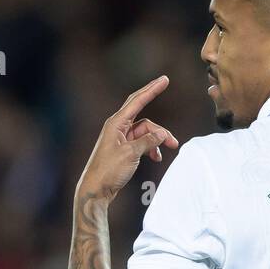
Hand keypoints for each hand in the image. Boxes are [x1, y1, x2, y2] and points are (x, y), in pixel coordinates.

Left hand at [76, 75, 180, 201]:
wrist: (96, 189)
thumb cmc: (109, 170)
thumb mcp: (131, 153)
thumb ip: (148, 141)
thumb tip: (161, 134)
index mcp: (116, 123)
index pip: (137, 100)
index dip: (152, 89)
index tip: (165, 80)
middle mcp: (118, 127)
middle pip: (145, 120)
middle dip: (160, 129)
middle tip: (173, 140)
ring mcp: (121, 138)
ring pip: (145, 134)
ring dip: (157, 142)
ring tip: (165, 155)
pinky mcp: (123, 149)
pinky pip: (142, 143)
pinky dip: (150, 148)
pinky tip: (155, 157)